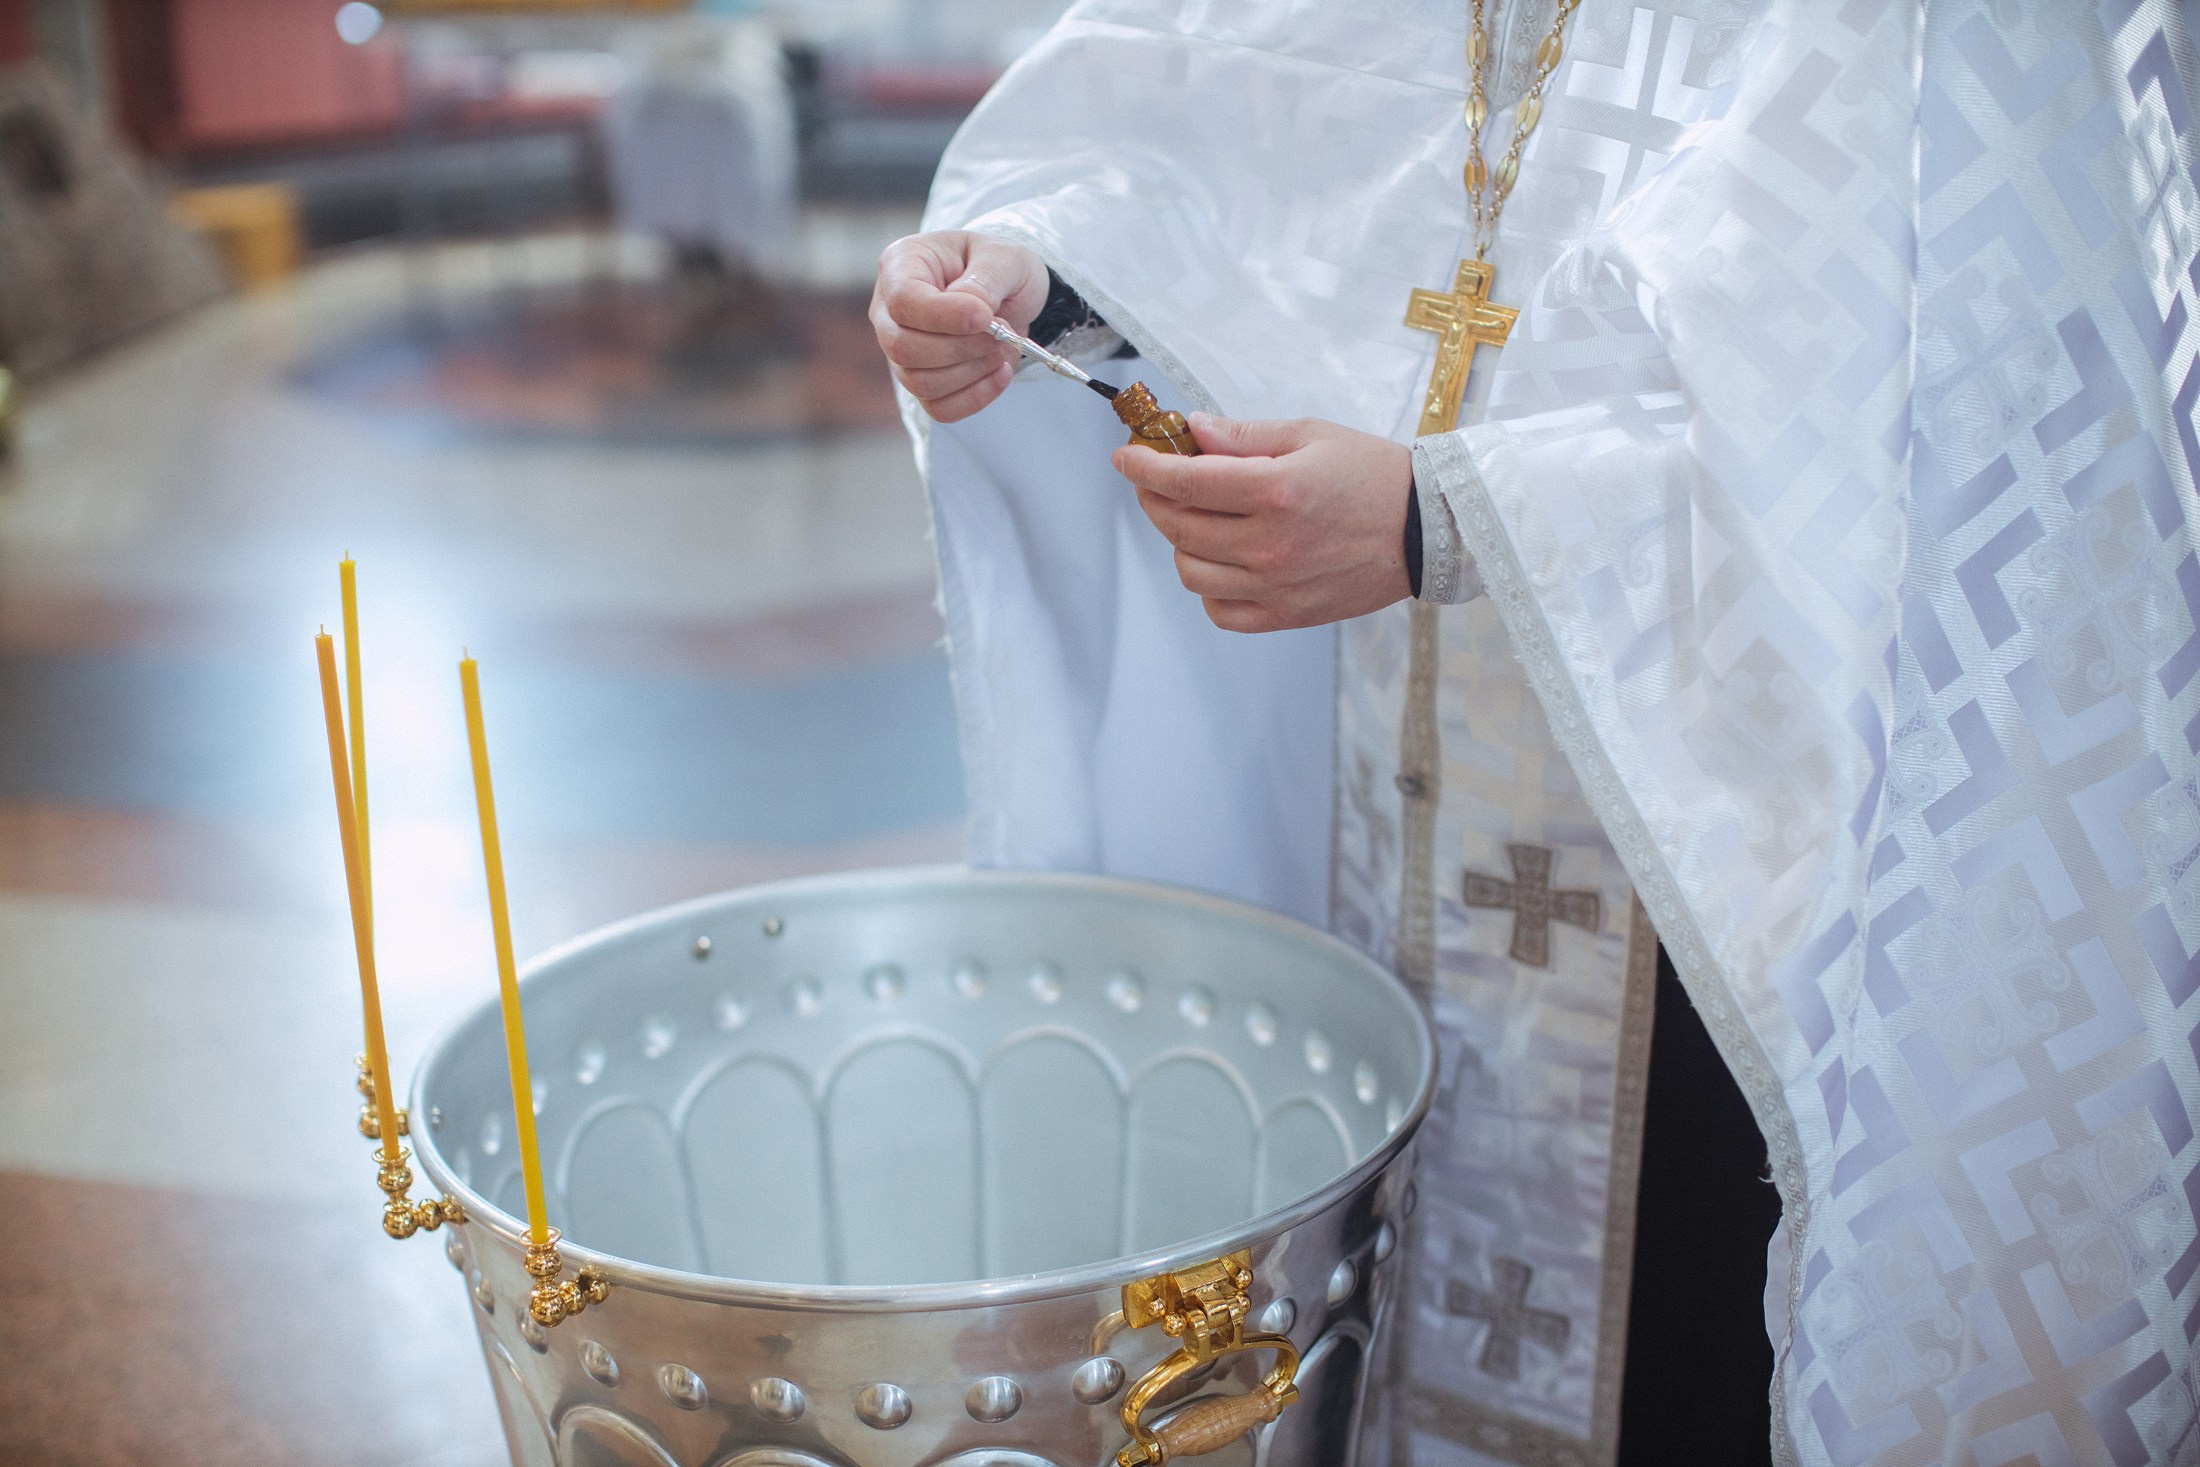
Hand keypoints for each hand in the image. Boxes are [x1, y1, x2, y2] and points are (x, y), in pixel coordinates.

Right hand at [870, 231, 1050, 421]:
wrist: (1012, 293)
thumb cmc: (999, 267)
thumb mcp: (1004, 258)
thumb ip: (987, 279)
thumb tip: (972, 311)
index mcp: (902, 265)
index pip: (903, 300)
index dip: (943, 316)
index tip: (985, 317)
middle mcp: (890, 311)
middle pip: (903, 348)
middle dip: (961, 348)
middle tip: (1002, 333)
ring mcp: (901, 350)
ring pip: (920, 382)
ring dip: (972, 371)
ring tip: (1005, 347)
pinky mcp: (922, 381)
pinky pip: (938, 407)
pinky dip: (975, 397)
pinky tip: (1001, 373)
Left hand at [1113, 416, 1414, 632]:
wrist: (1427, 528)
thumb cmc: (1374, 475)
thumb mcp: (1310, 435)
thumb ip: (1244, 435)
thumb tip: (1192, 431)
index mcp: (1275, 491)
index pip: (1183, 481)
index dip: (1143, 466)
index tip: (1126, 455)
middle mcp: (1268, 544)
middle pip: (1177, 526)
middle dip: (1154, 497)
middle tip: (1157, 478)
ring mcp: (1275, 586)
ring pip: (1191, 571)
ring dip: (1179, 542)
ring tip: (1197, 518)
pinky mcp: (1286, 615)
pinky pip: (1220, 611)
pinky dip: (1209, 587)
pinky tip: (1222, 560)